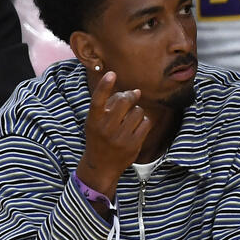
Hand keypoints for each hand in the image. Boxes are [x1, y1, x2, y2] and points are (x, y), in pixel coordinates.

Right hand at [76, 71, 150, 199]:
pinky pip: (146, 123)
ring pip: (137, 111)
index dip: (105, 86)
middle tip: (133, 94)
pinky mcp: (133, 144)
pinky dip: (144, 121)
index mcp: (93, 121)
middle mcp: (105, 128)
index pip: (98, 100)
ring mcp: (120, 137)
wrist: (101, 165)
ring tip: (131, 117)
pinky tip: (138, 125)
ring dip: (138, 110)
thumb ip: (111, 105)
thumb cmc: (100, 137)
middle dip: (131, 95)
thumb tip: (135, 91)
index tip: (111, 73)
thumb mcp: (97, 122)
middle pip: (124, 102)